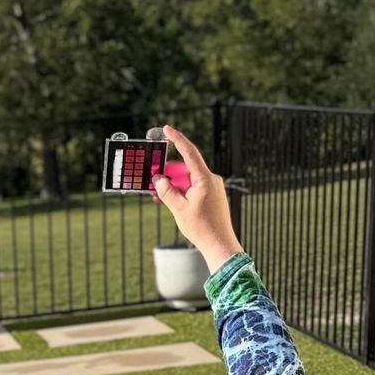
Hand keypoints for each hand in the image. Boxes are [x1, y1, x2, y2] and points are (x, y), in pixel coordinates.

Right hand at [153, 126, 242, 273]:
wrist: (220, 244)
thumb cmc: (202, 228)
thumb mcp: (179, 209)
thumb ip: (166, 192)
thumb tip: (158, 180)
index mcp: (204, 179)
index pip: (189, 152)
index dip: (177, 139)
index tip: (167, 129)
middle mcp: (211, 179)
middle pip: (185, 169)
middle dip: (169, 174)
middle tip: (154, 180)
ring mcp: (213, 187)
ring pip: (189, 180)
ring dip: (174, 186)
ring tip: (160, 198)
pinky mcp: (213, 196)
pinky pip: (194, 188)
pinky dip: (182, 192)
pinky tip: (174, 202)